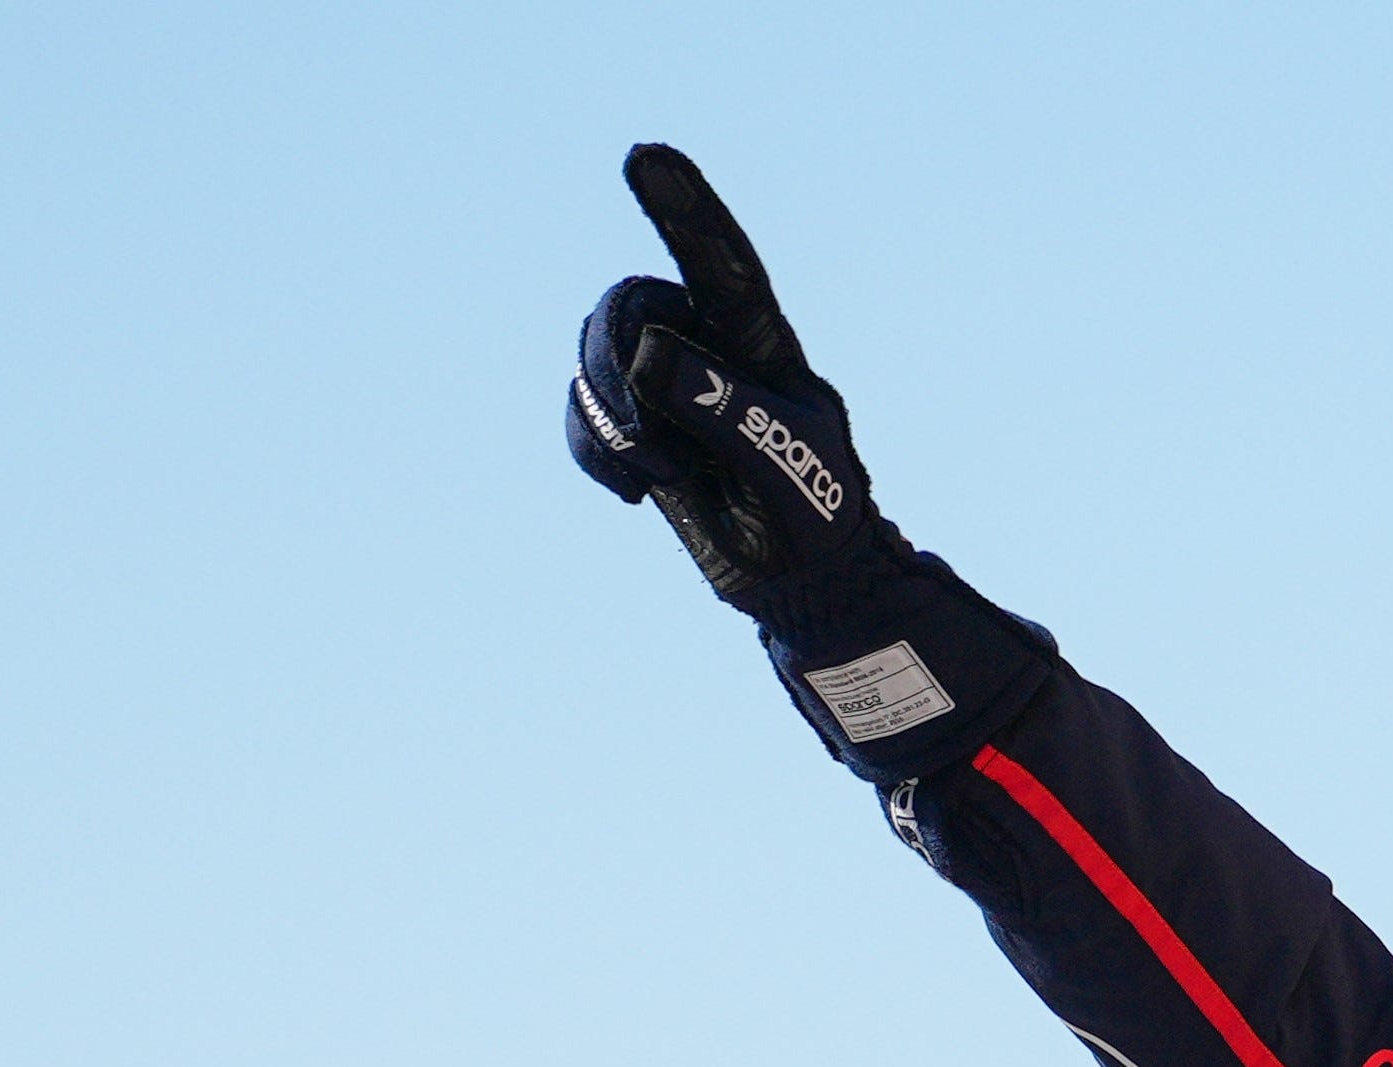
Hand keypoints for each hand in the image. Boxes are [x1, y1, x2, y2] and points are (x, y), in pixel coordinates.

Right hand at [570, 144, 895, 618]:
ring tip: (665, 473)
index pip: (720, 263)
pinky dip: (594, 450)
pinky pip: (581, 410)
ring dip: (615, 421)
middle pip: (628, 305)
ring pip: (595, 353)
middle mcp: (705, 346)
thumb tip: (646, 353)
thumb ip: (720, 405)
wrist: (800, 583)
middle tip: (656, 447)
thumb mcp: (779, 460)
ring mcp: (665, 383)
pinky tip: (637, 490)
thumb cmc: (811, 513)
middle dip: (621, 368)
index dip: (685, 209)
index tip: (646, 157)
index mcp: (759, 341)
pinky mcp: (635, 424)